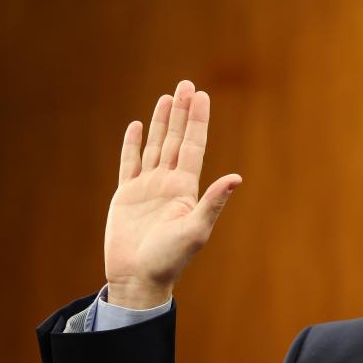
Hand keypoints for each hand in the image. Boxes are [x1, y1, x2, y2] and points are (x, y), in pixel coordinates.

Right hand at [104, 80, 240, 308]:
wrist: (140, 278)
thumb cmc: (170, 259)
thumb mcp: (196, 229)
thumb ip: (213, 202)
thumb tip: (237, 177)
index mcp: (186, 188)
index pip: (193, 146)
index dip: (197, 121)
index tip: (202, 95)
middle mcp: (169, 183)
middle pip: (176, 139)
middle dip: (181, 112)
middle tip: (186, 84)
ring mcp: (147, 188)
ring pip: (155, 146)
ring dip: (160, 122)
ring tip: (167, 97)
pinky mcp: (126, 195)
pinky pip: (129, 163)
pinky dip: (132, 144)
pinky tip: (136, 126)